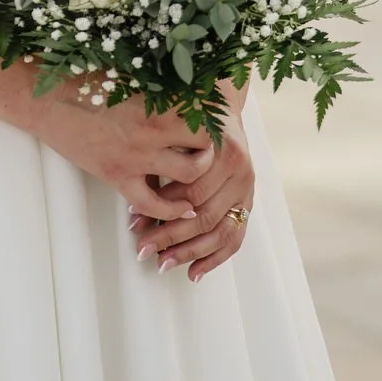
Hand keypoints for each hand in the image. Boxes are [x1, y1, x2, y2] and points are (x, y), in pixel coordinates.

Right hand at [33, 85, 214, 225]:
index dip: (216, 118)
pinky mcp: (118, 176)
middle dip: (213, 149)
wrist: (49, 99)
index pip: (205, 113)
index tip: (219, 120)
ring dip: (198, 179)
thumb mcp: (128, 73)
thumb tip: (185, 76)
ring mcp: (137, 156)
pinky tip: (179, 209)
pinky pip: (153, 204)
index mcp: (158, 99)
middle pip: (206, 145)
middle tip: (212, 151)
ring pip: (188, 176)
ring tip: (199, 177)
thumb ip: (159, 81)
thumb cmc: (86, 79)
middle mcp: (154, 130)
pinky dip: (170, 210)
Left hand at [127, 108, 254, 280]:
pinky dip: (214, 259)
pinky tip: (194, 273)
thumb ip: (164, 158)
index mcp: (225, 151)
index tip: (134, 220)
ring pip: (219, 232)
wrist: (221, 107)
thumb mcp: (176, 129)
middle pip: (204, 214)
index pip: (191, 191)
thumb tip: (133, 196)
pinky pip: (235, 239)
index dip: (161, 207)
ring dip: (188, 252)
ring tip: (162, 264)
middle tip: (142, 248)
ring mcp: (247, 190)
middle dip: (170, 235)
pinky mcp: (247, 204)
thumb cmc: (191, 119)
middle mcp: (241, 172)